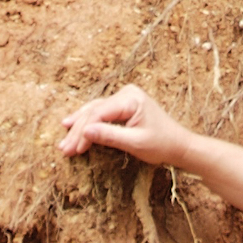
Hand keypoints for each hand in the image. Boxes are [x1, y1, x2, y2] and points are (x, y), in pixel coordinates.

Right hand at [58, 83, 190, 166]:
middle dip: (78, 132)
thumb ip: (110, 136)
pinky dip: (88, 123)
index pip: (99, 114)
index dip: (84, 132)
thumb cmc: (162, 144)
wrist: (179, 145)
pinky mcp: (123, 106)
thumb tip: (85, 131)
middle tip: (63, 149)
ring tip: (63, 142)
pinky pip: (100, 113)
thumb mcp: (135, 143)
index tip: (74, 149)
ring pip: (94, 112)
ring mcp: (124, 98)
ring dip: (79, 127)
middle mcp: (126, 94)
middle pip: (94, 112)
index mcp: (131, 99)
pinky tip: (72, 126)